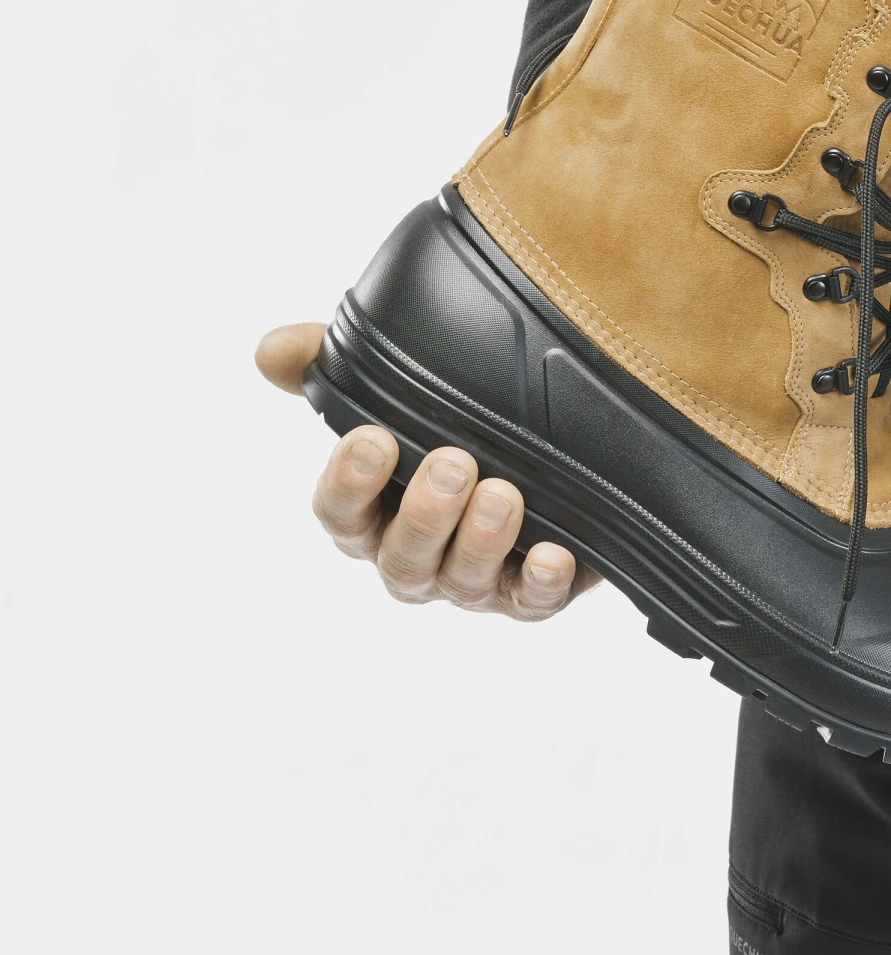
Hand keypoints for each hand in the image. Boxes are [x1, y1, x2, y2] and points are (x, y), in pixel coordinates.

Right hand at [255, 323, 597, 617]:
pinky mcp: (530, 593)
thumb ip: (329, 364)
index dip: (349, 483)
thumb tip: (273, 352)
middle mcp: (416, 556)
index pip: (340, 513)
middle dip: (425, 513)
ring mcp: (471, 581)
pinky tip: (553, 556)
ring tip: (503, 492)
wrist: (546, 462)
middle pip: (403, 557)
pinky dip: (541, 583)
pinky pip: (533, 602)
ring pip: (462, 580)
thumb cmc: (447, 428)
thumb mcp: (392, 388)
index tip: (373, 439)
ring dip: (481, 540)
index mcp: (373, 513)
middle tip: (454, 463)